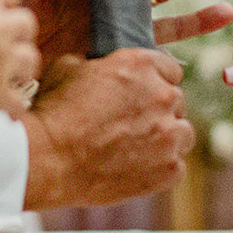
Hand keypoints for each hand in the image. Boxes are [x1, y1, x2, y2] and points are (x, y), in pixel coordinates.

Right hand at [22, 48, 193, 209]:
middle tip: (132, 123)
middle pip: (177, 101)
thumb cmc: (54, 113)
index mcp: (140, 65)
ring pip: (183, 133)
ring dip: (166, 138)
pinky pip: (176, 166)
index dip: (154, 81)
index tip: (142, 94)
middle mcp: (162, 96)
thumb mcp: (68, 68)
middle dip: (158, 110)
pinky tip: (136, 168)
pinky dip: (161, 168)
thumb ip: (98, 65)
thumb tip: (100, 68)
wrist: (49, 159)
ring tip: (137, 148)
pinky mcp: (168, 168)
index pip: (169, 68)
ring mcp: (169, 134)